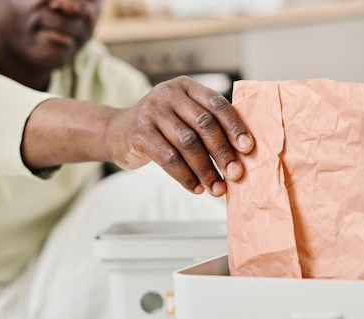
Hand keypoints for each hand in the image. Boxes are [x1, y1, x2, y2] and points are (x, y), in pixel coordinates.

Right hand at [106, 76, 253, 196]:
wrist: (115, 132)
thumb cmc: (159, 128)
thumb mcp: (182, 116)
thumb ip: (206, 125)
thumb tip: (240, 154)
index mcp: (186, 87)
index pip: (216, 104)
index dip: (235, 127)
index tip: (248, 148)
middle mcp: (169, 94)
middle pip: (204, 124)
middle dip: (223, 153)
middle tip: (235, 174)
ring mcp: (152, 112)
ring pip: (188, 144)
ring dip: (206, 170)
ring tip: (217, 188)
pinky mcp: (139, 132)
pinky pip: (168, 158)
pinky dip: (185, 176)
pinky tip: (196, 188)